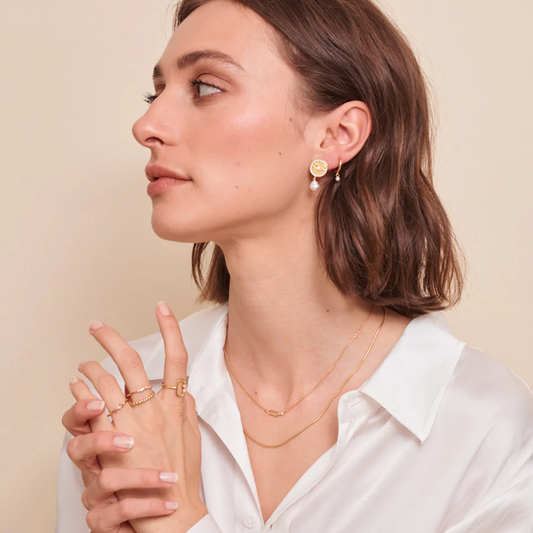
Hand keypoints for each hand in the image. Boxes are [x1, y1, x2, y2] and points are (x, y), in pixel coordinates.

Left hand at [74, 302, 207, 532]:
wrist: (171, 508)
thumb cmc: (183, 474)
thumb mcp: (192, 434)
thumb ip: (186, 407)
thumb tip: (184, 390)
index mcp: (177, 403)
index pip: (178, 356)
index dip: (170, 328)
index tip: (161, 308)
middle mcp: (155, 407)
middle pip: (132, 361)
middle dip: (112, 338)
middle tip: (97, 327)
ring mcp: (132, 421)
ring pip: (107, 380)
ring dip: (91, 366)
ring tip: (83, 362)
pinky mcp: (112, 437)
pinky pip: (92, 405)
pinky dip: (81, 390)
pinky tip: (76, 384)